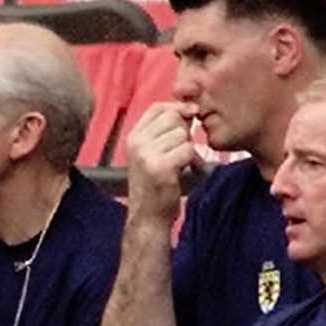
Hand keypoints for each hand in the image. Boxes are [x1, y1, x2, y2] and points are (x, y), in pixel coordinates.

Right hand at [123, 103, 198, 222]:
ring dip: (188, 149)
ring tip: (179, 164)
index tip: (188, 118)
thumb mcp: (151, 153)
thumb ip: (165, 131)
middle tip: (179, 152)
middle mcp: (136, 142)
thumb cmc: (155, 186)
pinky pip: (188, 150)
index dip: (177, 108)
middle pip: (173, 117)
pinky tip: (182, 171)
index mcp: (133, 136)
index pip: (157, 107)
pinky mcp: (160, 168)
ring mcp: (146, 155)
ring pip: (182, 134)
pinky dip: (191, 161)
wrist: (148, 218)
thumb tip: (190, 108)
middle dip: (184, 132)